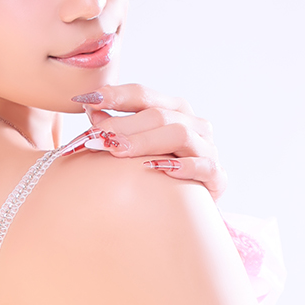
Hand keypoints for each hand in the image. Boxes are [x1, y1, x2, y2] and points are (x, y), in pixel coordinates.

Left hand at [73, 84, 227, 200]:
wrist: (190, 209)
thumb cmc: (157, 172)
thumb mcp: (136, 147)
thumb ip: (115, 128)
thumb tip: (91, 109)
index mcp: (174, 109)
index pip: (142, 95)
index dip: (116, 95)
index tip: (87, 100)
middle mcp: (194, 124)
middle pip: (157, 114)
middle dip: (124, 124)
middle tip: (96, 136)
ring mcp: (207, 148)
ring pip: (179, 134)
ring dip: (145, 141)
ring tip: (118, 150)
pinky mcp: (217, 176)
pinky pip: (203, 166)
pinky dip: (181, 166)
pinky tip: (156, 169)